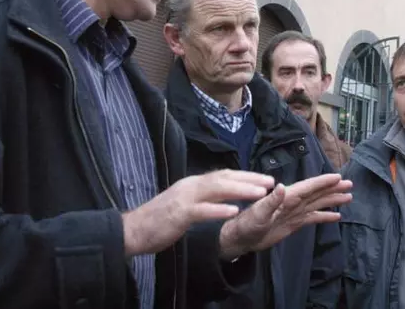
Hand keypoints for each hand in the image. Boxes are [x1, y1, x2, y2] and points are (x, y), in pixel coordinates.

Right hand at [121, 170, 274, 255]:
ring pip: (217, 189)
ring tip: (260, 193)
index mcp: (192, 184)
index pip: (223, 175)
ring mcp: (184, 198)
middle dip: (249, 179)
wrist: (133, 229)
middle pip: (224, 178)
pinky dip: (219, 210)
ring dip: (241, 190)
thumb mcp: (183, 203)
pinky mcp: (179, 214)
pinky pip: (202, 210)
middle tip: (271, 182)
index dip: (245, 176)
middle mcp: (190, 186)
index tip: (264, 179)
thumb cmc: (159, 219)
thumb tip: (220, 193)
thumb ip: (200, 197)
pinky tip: (235, 211)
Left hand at [218, 173, 352, 259]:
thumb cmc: (247, 224)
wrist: (242, 238)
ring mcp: (295, 212)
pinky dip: (325, 216)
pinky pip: (313, 217)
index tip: (338, 177)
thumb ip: (271, 201)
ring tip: (349, 196)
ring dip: (332, 199)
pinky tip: (336, 216)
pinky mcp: (294, 223)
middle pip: (317, 192)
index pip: (308, 186)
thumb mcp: (258, 213)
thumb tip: (282, 187)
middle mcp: (293, 201)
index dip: (323, 182)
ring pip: (317, 203)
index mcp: (286, 196)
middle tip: (350, 184)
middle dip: (333, 188)